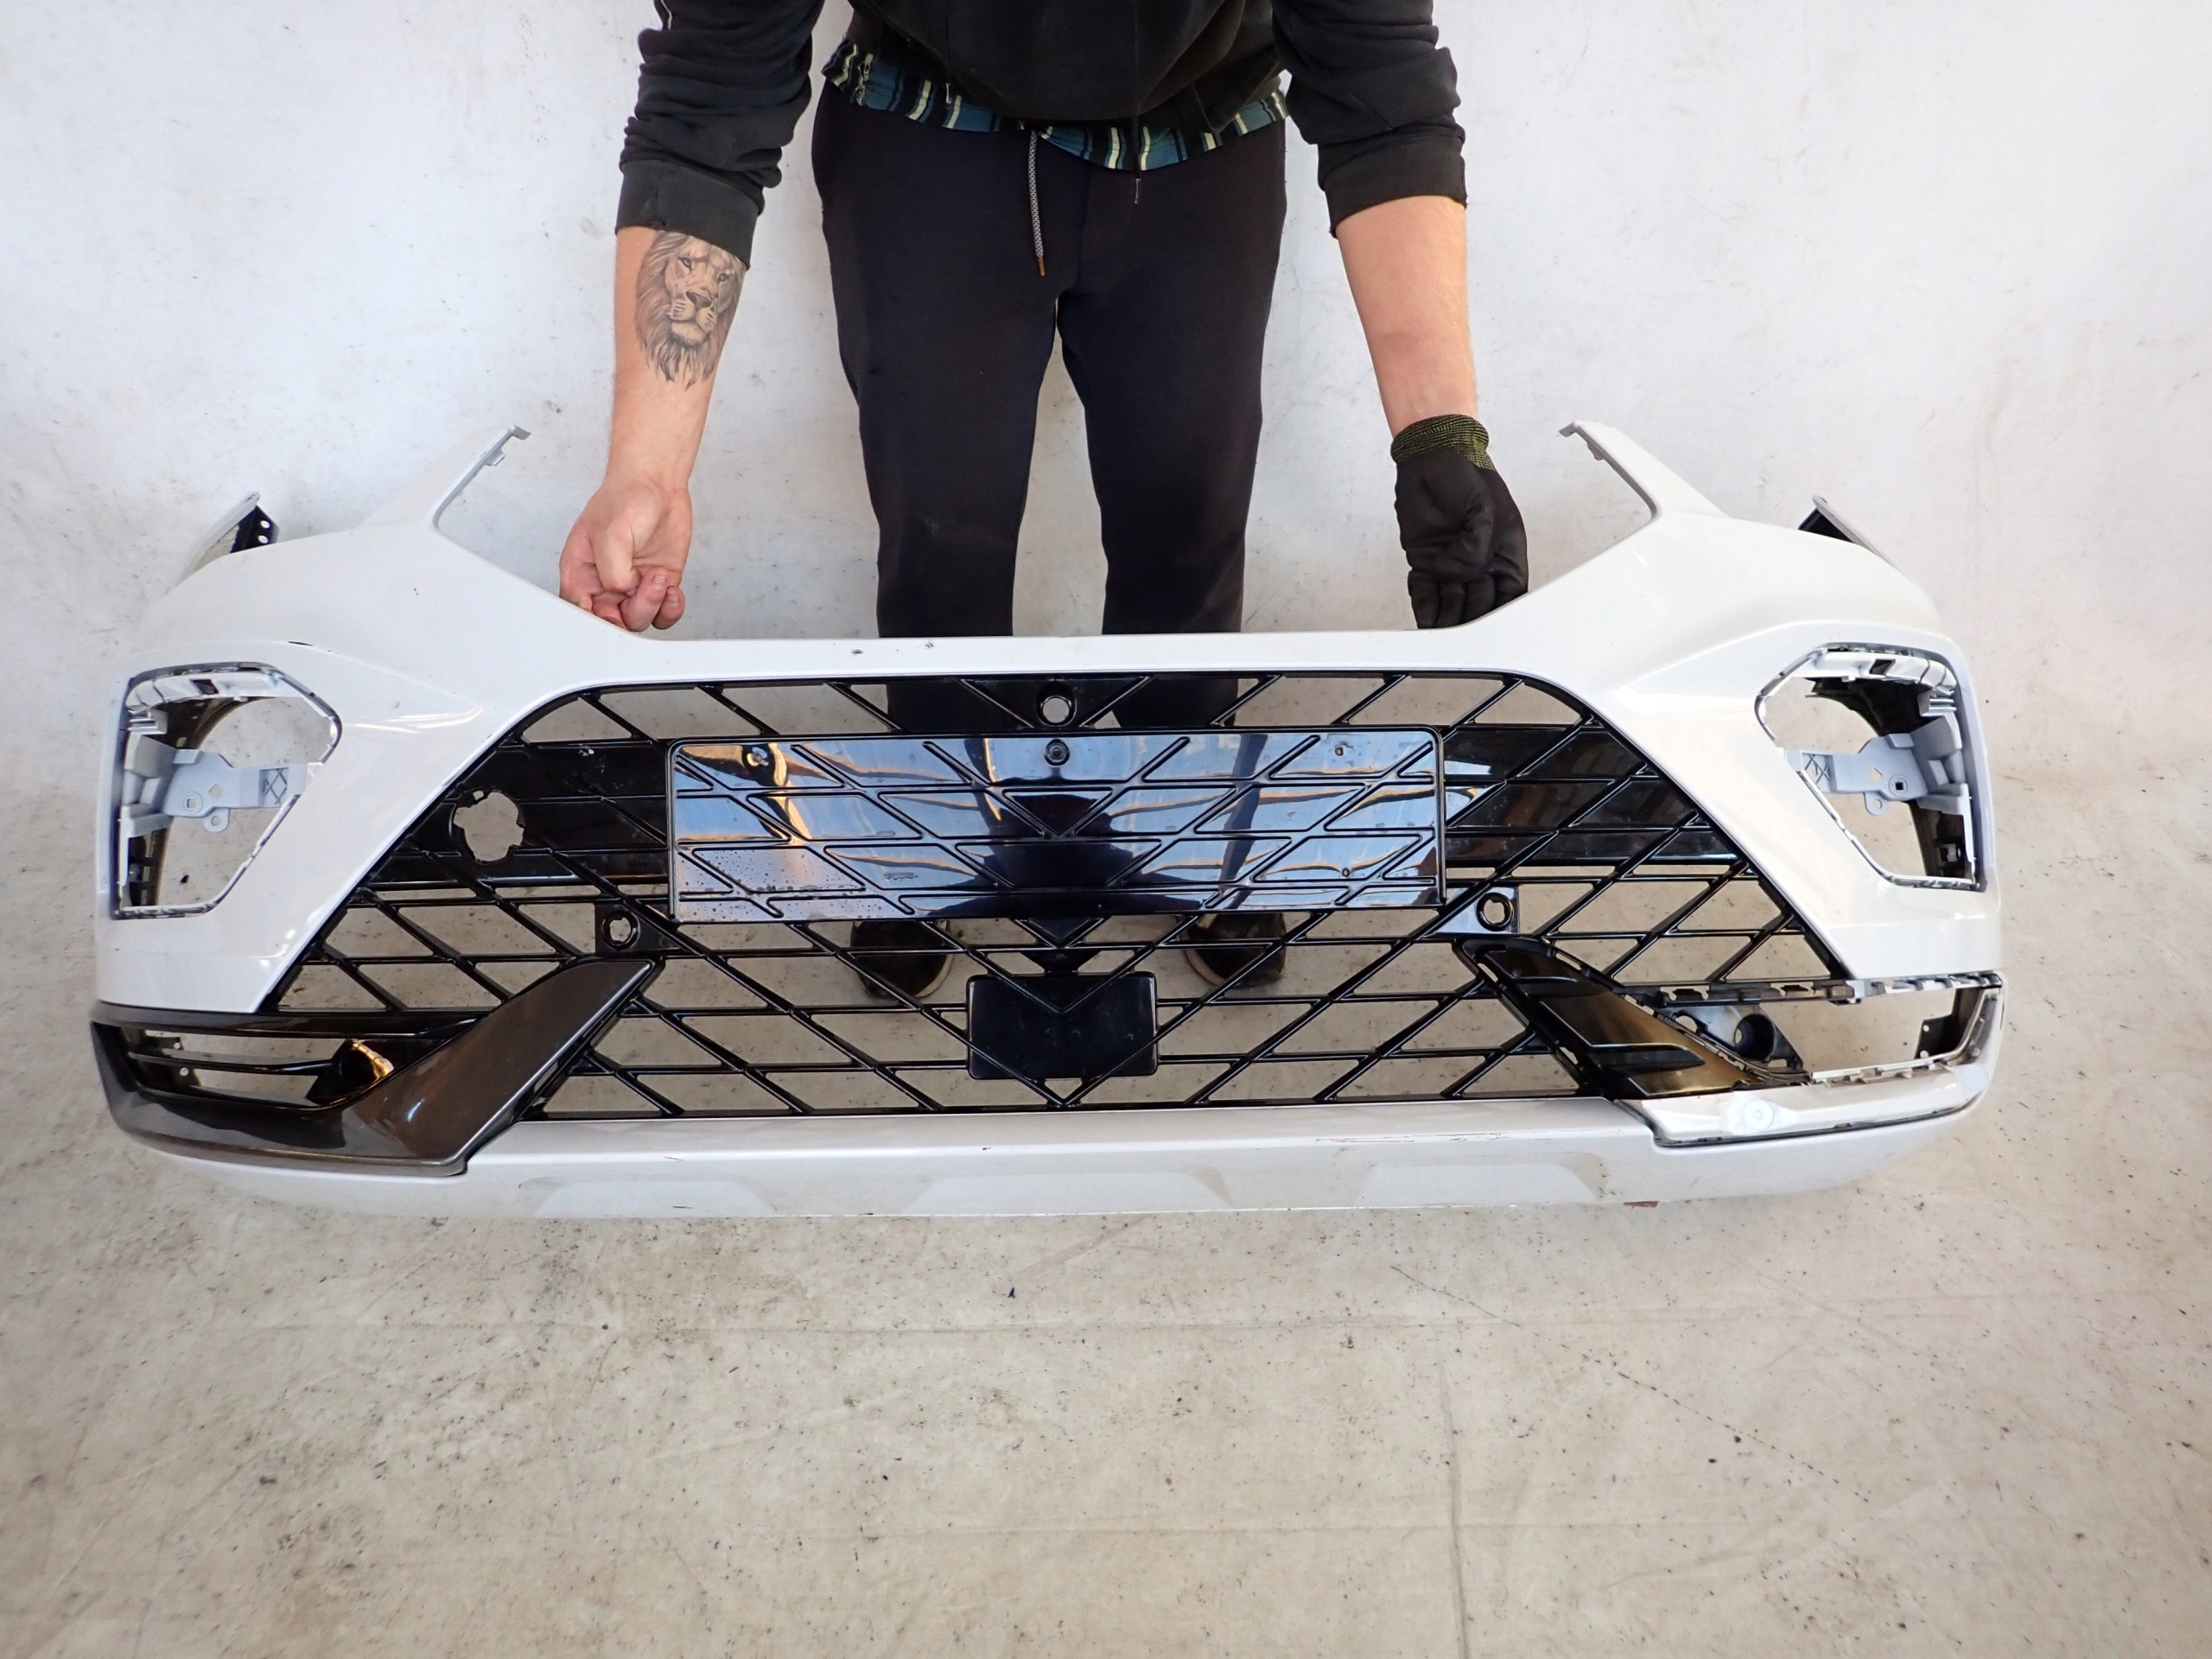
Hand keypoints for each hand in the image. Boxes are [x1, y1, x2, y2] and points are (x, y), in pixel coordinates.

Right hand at [559, 474, 691, 630]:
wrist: (658, 485)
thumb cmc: (625, 498)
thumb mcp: (612, 532)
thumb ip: (613, 570)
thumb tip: (624, 591)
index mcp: (581, 572)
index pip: (580, 611)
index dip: (594, 621)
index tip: (611, 613)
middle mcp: (605, 583)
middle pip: (612, 622)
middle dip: (629, 612)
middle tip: (640, 586)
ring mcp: (633, 585)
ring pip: (639, 619)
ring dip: (652, 606)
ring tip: (657, 576)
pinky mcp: (657, 584)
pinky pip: (663, 612)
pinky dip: (670, 610)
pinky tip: (672, 592)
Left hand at [1393, 421, 1528, 628]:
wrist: (1430, 455)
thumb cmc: (1466, 472)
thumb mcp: (1486, 510)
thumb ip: (1477, 548)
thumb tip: (1462, 572)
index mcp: (1505, 550)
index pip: (1510, 592)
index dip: (1505, 613)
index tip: (1496, 628)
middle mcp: (1480, 561)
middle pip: (1481, 603)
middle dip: (1473, 619)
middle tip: (1465, 634)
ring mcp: (1452, 562)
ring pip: (1452, 602)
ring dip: (1448, 619)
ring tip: (1443, 634)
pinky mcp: (1425, 560)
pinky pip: (1425, 591)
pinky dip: (1425, 606)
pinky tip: (1427, 619)